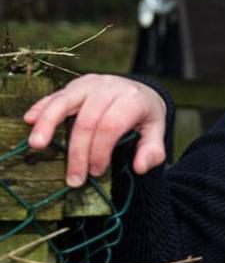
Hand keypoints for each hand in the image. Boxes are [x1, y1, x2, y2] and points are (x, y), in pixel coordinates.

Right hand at [23, 74, 167, 187]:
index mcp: (132, 99)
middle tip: (74, 178)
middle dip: (78, 152)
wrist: (140, 91)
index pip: (111, 126)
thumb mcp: (156, 131)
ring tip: (37, 145)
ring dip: (48, 123)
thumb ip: (153, 150)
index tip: (97, 172)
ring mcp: (91, 84)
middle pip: (87, 120)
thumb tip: (141, 167)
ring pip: (66, 101)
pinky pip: (56, 95)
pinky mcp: (76, 85)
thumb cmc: (144, 115)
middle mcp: (109, 87)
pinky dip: (42, 107)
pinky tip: (29, 120)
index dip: (100, 151)